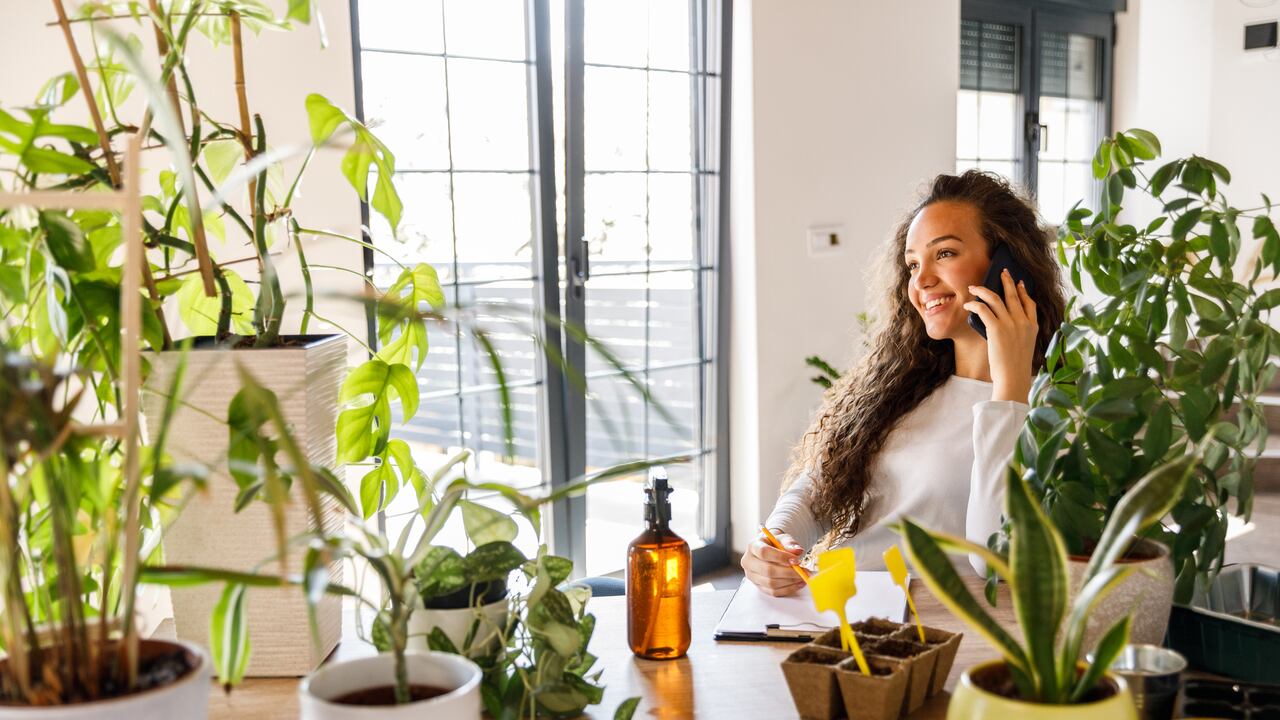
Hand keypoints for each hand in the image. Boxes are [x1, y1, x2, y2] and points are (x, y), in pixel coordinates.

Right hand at [741, 529, 806, 596]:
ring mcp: (752, 576)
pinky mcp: (759, 586)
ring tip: (803, 577)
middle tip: (803, 571)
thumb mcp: (782, 538)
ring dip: (790, 582)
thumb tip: (797, 550)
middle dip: (788, 572)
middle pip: (768, 570)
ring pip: (771, 583)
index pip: (764, 552)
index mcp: (753, 546)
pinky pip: (774, 592)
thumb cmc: (776, 543)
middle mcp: (749, 562)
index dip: (780, 557)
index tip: (796, 560)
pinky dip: (788, 589)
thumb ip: (789, 543)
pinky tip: (798, 583)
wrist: (771, 549)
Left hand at [963, 268, 1037, 402]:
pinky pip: (983, 309)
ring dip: (983, 290)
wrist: (1013, 378)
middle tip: (1001, 272)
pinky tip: (968, 305)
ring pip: (996, 299)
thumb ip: (1017, 333)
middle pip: (1014, 295)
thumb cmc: (1015, 367)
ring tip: (975, 287)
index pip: (1030, 303)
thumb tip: (1000, 322)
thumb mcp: (1023, 346)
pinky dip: (974, 305)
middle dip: (1006, 281)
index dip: (1024, 292)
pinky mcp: (997, 329)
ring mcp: (1011, 324)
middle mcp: (1023, 322)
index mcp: (1033, 327)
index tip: (1020, 283)